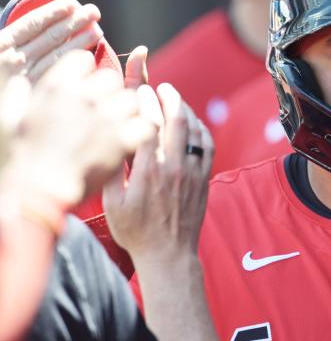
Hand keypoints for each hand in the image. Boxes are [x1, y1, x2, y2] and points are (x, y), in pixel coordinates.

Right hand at [0, 0, 101, 84]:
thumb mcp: (3, 56)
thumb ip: (14, 40)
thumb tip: (33, 26)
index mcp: (2, 44)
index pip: (31, 25)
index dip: (51, 13)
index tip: (70, 4)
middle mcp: (12, 60)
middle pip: (49, 37)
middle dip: (73, 22)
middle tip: (94, 11)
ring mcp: (23, 77)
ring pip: (55, 53)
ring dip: (78, 38)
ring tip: (96, 27)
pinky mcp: (32, 92)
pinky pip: (54, 73)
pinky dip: (71, 62)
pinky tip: (86, 55)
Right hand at [5, 51, 151, 205]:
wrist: (42, 192)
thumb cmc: (25, 159)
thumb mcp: (15, 121)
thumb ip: (18, 97)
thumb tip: (17, 82)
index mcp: (57, 88)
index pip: (83, 60)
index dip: (88, 73)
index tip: (89, 88)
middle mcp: (83, 97)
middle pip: (112, 80)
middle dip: (111, 94)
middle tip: (108, 111)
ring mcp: (106, 117)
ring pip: (133, 100)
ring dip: (130, 111)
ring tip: (123, 126)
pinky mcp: (124, 139)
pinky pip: (146, 123)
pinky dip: (144, 130)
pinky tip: (137, 139)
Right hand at [103, 83, 213, 261]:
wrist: (168, 254)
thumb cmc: (135, 231)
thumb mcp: (112, 202)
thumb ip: (114, 169)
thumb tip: (113, 138)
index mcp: (148, 171)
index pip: (148, 124)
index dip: (144, 102)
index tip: (138, 90)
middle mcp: (174, 168)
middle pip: (176, 121)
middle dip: (169, 98)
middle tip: (162, 87)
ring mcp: (193, 173)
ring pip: (195, 131)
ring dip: (186, 110)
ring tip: (176, 99)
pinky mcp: (205, 179)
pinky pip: (208, 146)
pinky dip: (202, 129)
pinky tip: (193, 122)